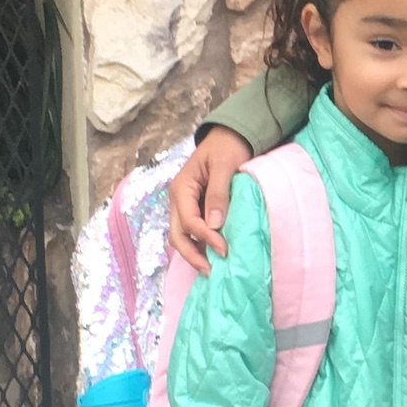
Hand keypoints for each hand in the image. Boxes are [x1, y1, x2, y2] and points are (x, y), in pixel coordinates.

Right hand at [167, 126, 252, 273]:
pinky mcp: (194, 208)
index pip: (188, 221)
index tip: (224, 249)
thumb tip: (214, 224)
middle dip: (192, 254)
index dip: (205, 237)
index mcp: (181, 188)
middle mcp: (178, 199)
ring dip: (194, 253)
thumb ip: (218, 193)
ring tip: (211, 268)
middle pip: (177, 234)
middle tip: (211, 270)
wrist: (230, 136)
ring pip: (182, 236)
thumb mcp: (225, 165)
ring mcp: (184, 205)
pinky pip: (192, 231)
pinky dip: (199, 244)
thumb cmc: (227, 147)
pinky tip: (211, 255)